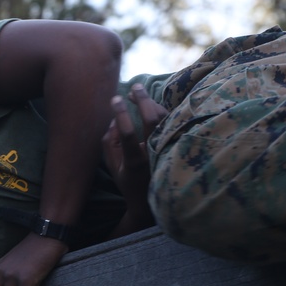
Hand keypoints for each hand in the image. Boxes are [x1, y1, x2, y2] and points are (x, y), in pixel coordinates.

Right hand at [102, 84, 168, 208]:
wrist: (152, 199)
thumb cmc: (128, 180)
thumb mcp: (112, 165)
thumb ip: (109, 142)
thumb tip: (114, 119)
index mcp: (136, 162)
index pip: (128, 134)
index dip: (121, 114)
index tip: (114, 99)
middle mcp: (154, 154)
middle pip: (152, 120)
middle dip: (143, 100)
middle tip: (134, 87)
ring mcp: (167, 149)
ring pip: (164, 118)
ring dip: (151, 103)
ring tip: (137, 93)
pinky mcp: (176, 145)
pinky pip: (170, 121)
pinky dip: (160, 110)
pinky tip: (149, 104)